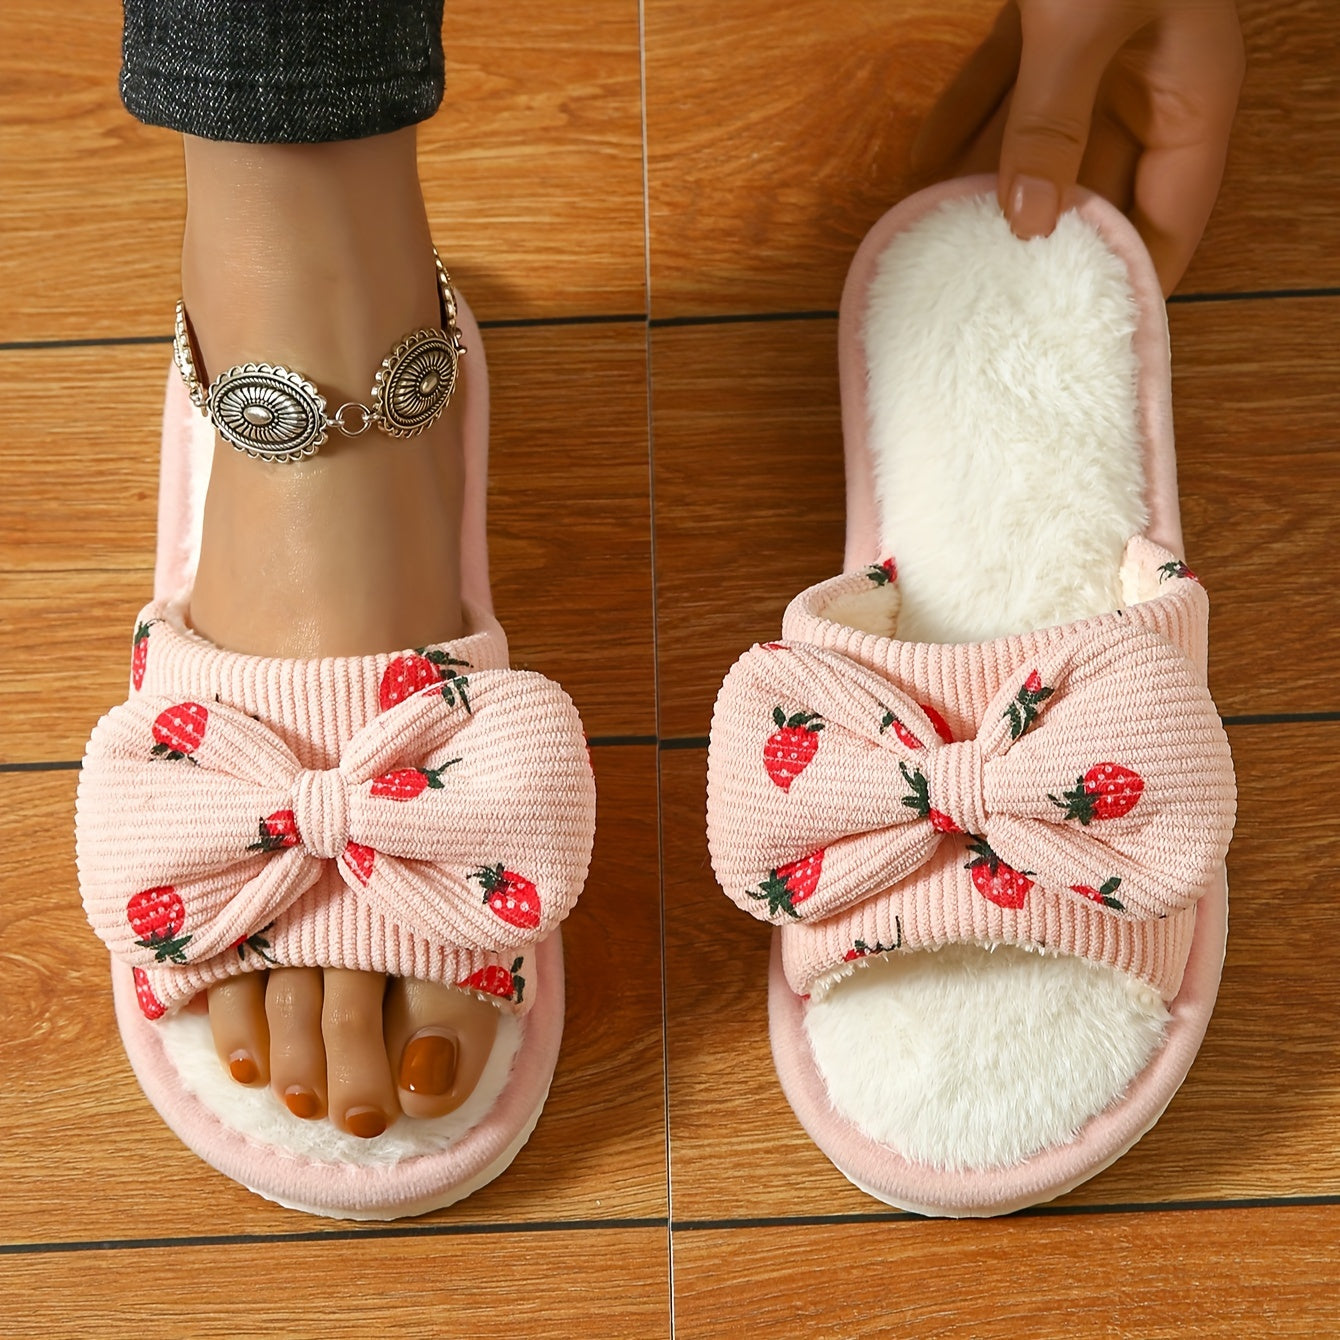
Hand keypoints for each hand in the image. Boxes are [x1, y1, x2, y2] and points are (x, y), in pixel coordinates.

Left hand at [911, 1, 1244, 295]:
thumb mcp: (1088, 24)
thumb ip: (1054, 120)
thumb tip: (1027, 220)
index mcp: (1190, 95)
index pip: (1166, 220)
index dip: (1125, 279)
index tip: (1077, 338)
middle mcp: (1147, 80)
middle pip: (1091, 190)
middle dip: (1036, 240)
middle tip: (986, 300)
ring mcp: (1096, 49)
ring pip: (1035, 143)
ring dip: (985, 189)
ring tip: (938, 248)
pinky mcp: (1045, 13)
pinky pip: (1001, 85)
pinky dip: (963, 123)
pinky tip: (923, 169)